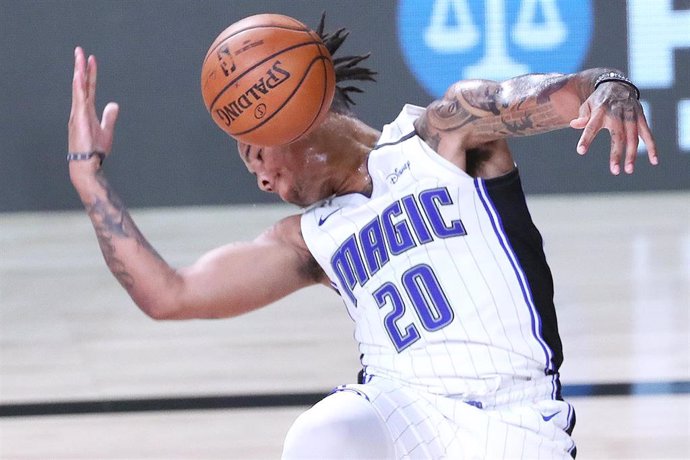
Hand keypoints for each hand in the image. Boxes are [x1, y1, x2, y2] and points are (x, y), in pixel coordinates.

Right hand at [68, 47, 118, 177]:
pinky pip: (78, 100)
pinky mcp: (78, 120)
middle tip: (80, 50)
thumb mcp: (106, 130)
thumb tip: (114, 104)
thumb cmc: (94, 150)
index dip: (90, 74)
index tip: (92, 59)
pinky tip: (78, 77)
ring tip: (79, 57)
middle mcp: (79, 110)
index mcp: (86, 111)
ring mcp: (77, 114)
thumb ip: (109, 116)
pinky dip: (78, 88)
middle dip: (81, 67)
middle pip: (81, 84)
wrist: (87, 165)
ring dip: (79, 72)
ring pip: (78, 89)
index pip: (89, 88)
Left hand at [569, 82, 657, 174]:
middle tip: (615, 171)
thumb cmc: (598, 101)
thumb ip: (582, 116)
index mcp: (600, 111)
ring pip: (633, 137)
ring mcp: (631, 116)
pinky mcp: (641, 117)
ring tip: (629, 170)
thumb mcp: (587, 105)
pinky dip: (652, 147)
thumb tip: (574, 124)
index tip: (581, 151)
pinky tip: (654, 161)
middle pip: (618, 136)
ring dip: (632, 154)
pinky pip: (648, 134)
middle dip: (617, 154)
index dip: (586, 139)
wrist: (617, 84)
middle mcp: (617, 113)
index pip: (591, 127)